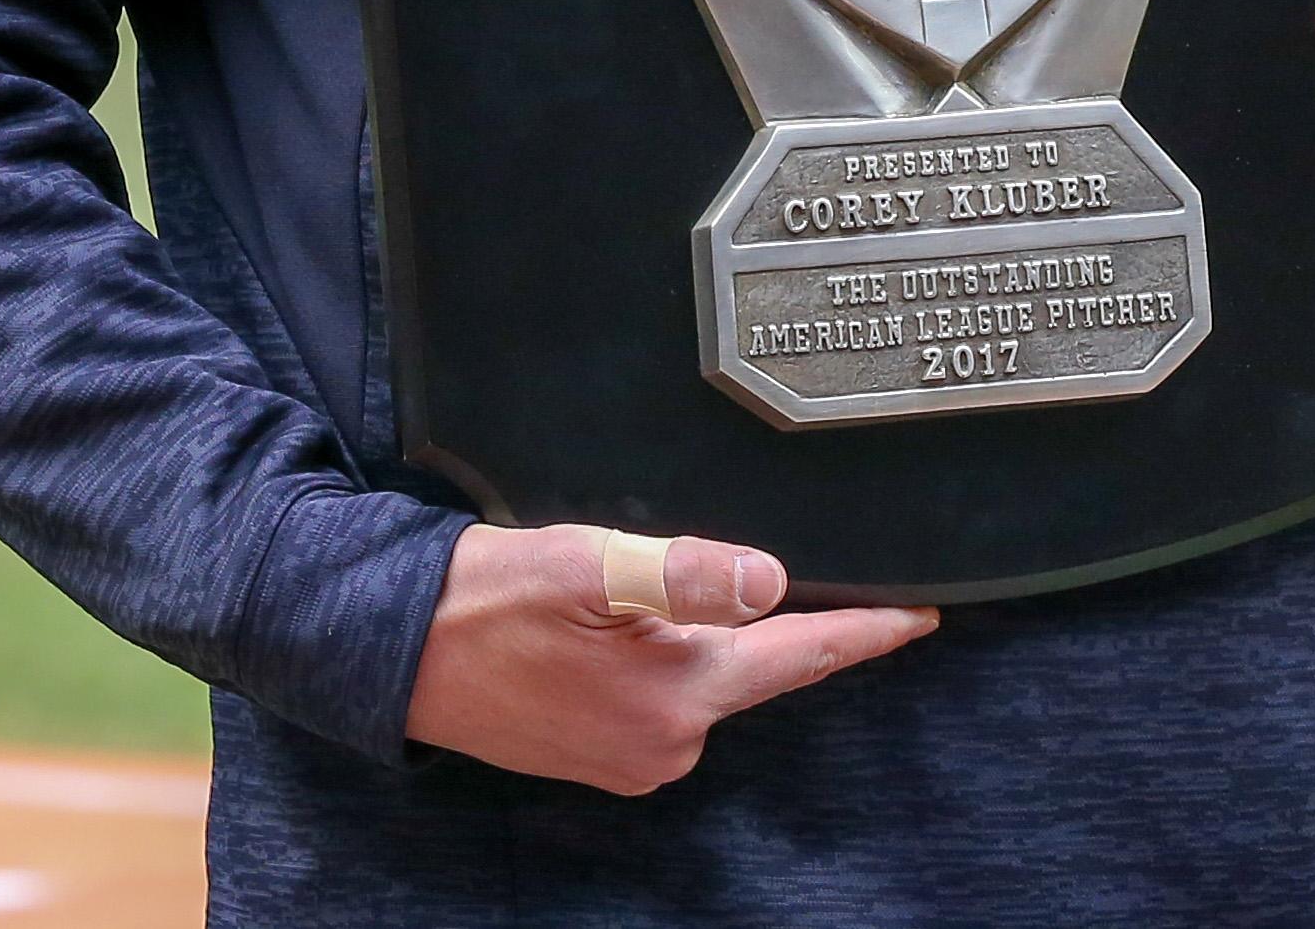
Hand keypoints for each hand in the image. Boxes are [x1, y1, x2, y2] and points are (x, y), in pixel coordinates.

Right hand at [402, 523, 936, 793]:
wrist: (391, 649)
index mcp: (678, 697)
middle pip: (753, 663)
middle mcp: (667, 743)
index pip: (800, 654)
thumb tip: (768, 581)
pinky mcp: (601, 752)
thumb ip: (683, 574)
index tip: (923, 614)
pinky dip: (665, 655)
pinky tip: (628, 623)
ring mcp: (634, 756)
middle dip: (769, 618)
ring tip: (650, 585)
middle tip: (756, 558)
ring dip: (702, 632)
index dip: (865, 629)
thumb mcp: (588, 567)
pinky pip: (665, 694)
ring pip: (706, 676)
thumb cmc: (485, 600)